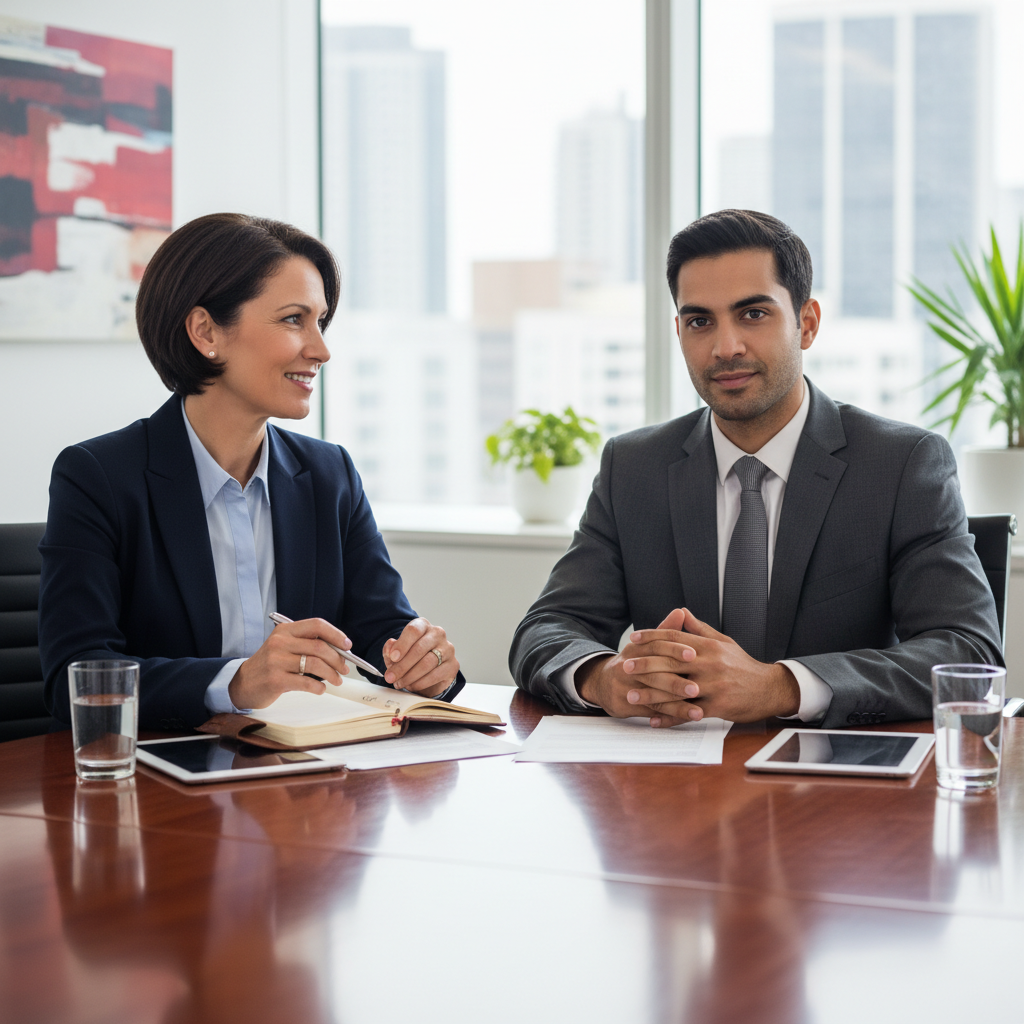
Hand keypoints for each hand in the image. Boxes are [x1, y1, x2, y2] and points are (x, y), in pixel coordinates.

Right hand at [228, 618, 351, 709]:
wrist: (243, 684)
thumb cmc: (269, 665)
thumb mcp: (284, 647)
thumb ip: (307, 645)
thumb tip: (340, 651)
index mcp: (285, 630)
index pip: (316, 625)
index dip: (336, 634)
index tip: (347, 646)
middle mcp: (280, 642)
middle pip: (319, 646)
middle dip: (337, 659)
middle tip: (344, 669)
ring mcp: (276, 661)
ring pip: (315, 664)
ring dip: (331, 674)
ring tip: (336, 680)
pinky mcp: (276, 679)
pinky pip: (306, 682)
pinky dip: (319, 687)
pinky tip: (320, 689)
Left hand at [382, 618, 458, 697]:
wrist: (429, 671)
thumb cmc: (412, 657)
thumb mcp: (396, 653)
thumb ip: (390, 649)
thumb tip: (390, 645)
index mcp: (423, 626)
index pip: (414, 630)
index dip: (402, 645)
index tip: (392, 658)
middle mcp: (437, 634)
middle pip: (419, 648)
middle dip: (402, 666)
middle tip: (391, 677)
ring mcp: (447, 649)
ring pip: (428, 663)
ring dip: (410, 676)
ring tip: (400, 683)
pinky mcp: (453, 665)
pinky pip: (436, 675)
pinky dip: (421, 682)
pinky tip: (412, 685)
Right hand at [576, 609, 701, 726]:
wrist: (603, 683)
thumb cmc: (633, 661)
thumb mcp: (646, 644)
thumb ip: (665, 630)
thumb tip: (681, 612)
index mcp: (636, 648)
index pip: (655, 646)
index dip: (674, 649)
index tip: (694, 654)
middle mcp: (628, 667)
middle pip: (654, 673)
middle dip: (677, 681)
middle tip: (698, 687)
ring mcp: (626, 687)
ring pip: (654, 696)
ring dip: (677, 704)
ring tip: (698, 711)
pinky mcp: (626, 704)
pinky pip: (652, 711)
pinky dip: (670, 716)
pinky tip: (685, 717)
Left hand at [623, 608, 799, 723]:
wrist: (770, 689)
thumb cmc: (744, 665)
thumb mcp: (724, 642)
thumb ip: (700, 629)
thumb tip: (682, 612)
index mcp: (709, 647)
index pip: (675, 637)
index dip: (653, 636)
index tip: (634, 638)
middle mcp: (709, 664)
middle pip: (671, 661)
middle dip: (645, 664)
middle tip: (625, 666)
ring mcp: (713, 686)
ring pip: (676, 690)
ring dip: (651, 694)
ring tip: (631, 695)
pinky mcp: (717, 707)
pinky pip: (688, 713)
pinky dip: (669, 718)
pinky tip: (653, 720)